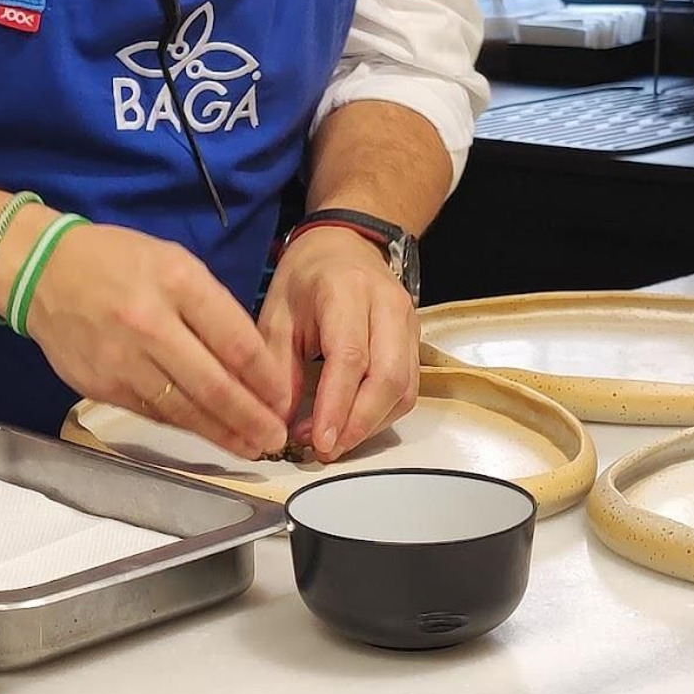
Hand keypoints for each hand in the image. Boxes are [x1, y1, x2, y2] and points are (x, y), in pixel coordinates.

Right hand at [0, 213, 290, 458]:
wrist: (43, 273)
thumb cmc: (119, 262)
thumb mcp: (174, 263)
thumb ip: (212, 307)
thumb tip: (251, 361)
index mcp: (177, 282)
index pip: (235, 341)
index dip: (267, 379)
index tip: (285, 400)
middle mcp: (150, 323)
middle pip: (212, 385)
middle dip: (251, 419)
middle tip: (276, 438)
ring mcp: (122, 360)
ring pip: (183, 409)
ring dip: (222, 434)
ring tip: (251, 447)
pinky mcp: (101, 386)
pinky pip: (153, 413)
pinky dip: (184, 426)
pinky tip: (207, 434)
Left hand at [258, 227, 418, 462]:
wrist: (346, 244)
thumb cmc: (306, 279)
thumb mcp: (277, 315)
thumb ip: (277, 370)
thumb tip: (278, 426)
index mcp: (347, 291)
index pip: (350, 357)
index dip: (336, 406)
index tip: (318, 442)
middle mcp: (387, 306)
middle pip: (388, 378)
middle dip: (358, 424)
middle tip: (324, 450)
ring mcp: (409, 324)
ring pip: (404, 389)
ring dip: (370, 425)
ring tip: (333, 442)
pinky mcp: (416, 341)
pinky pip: (408, 389)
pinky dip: (381, 415)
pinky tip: (352, 425)